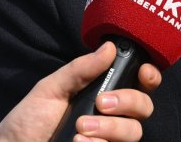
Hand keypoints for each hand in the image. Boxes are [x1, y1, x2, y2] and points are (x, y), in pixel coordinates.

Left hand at [0, 42, 161, 141]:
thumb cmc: (30, 118)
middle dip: (128, 101)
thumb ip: (80, 69)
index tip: (143, 72)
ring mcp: (109, 138)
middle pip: (144, 107)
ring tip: (81, 128)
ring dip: (110, 127)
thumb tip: (109, 47)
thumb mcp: (51, 88)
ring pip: (134, 132)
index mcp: (105, 92)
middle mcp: (113, 116)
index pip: (140, 83)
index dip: (150, 75)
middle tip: (101, 103)